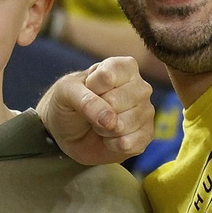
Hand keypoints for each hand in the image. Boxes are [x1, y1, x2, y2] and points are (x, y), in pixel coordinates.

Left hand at [38, 57, 153, 165]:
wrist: (69, 131)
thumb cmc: (70, 103)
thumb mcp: (65, 92)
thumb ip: (85, 100)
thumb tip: (110, 120)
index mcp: (124, 67)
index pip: (107, 77)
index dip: (90, 88)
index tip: (87, 89)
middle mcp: (140, 87)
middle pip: (115, 102)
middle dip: (96, 112)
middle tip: (93, 111)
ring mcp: (146, 112)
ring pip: (122, 125)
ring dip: (103, 130)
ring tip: (100, 124)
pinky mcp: (146, 136)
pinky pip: (129, 144)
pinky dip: (112, 145)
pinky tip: (109, 138)